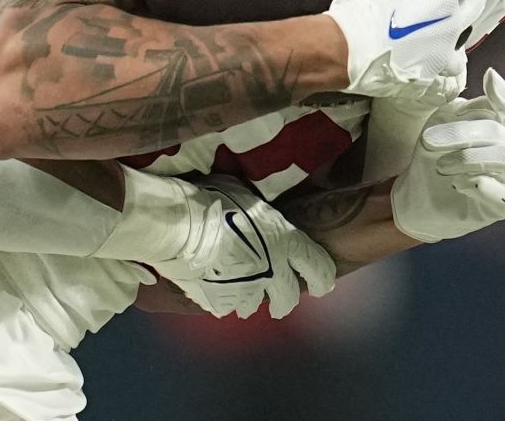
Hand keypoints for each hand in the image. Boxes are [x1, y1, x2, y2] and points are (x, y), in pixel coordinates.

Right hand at [154, 175, 335, 318]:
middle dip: (286, 299)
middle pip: (290, 296)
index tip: (322, 285)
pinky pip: (227, 306)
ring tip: (242, 290)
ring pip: (257, 305)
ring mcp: (247, 289)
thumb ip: (261, 214)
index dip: (323, 278)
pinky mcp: (221, 302)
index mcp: (285, 241)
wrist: (181, 225)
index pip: (319, 267)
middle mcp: (272, 270)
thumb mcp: (248, 197)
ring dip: (252, 298)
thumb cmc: (215, 201)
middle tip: (280, 301)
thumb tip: (260, 211)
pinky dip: (224, 298)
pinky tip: (216, 286)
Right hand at [325, 0, 485, 103]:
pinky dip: (438, 63)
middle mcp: (449, 29)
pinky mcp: (423, 78)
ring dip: (458, 33)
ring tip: (448, 27)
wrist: (343, 49)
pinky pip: (441, 74)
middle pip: (475, 3)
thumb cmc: (364, 8)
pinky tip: (428, 57)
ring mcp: (438, 57)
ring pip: (462, 46)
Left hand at [389, 68, 504, 242]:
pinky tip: (458, 184)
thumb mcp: (442, 125)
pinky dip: (479, 185)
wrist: (420, 199)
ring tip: (441, 165)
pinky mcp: (504, 205)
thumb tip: (485, 83)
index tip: (488, 77)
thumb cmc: (436, 157)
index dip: (501, 92)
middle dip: (460, 133)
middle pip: (497, 132)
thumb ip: (461, 106)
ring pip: (504, 158)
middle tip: (428, 140)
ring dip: (466, 158)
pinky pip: (503, 194)